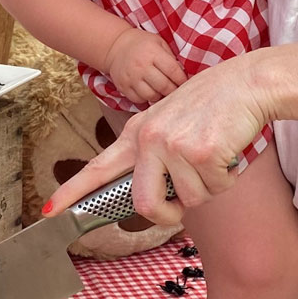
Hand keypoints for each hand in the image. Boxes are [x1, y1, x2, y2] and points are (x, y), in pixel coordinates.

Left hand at [45, 52, 274, 226]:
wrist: (247, 83)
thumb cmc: (212, 104)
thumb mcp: (170, 121)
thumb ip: (154, 153)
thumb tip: (156, 196)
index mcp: (137, 133)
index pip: (98, 167)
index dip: (73, 192)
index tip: (51, 211)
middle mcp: (149, 139)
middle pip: (143, 204)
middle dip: (165, 215)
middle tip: (179, 208)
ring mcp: (174, 146)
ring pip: (189, 200)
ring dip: (207, 187)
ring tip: (213, 155)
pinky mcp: (202, 153)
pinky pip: (215, 189)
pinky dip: (226, 179)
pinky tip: (227, 152)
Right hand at [104, 28, 184, 106]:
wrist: (116, 46)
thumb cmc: (142, 44)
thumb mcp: (159, 43)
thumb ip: (171, 58)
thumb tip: (182, 75)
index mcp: (152, 53)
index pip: (172, 70)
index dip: (182, 79)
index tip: (185, 82)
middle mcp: (141, 66)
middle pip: (164, 86)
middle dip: (173, 90)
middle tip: (176, 89)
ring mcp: (131, 78)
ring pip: (152, 96)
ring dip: (160, 96)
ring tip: (162, 90)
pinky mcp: (123, 87)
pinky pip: (139, 100)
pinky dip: (146, 98)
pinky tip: (149, 90)